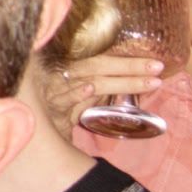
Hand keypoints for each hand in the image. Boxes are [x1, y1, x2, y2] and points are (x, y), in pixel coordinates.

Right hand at [48, 51, 163, 127]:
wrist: (35, 134)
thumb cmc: (60, 110)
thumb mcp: (79, 95)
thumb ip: (99, 85)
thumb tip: (136, 78)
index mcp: (71, 65)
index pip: (102, 58)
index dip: (127, 59)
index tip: (155, 63)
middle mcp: (63, 72)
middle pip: (98, 65)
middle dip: (130, 67)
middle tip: (157, 68)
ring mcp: (55, 89)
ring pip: (90, 81)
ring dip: (120, 82)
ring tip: (148, 83)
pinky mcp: (49, 108)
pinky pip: (62, 99)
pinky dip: (75, 93)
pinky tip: (89, 89)